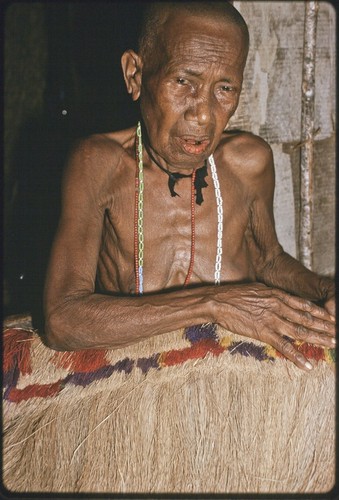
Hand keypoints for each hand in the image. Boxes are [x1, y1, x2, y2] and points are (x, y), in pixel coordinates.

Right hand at [213, 283, 335, 370]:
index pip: (304, 305)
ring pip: (301, 331)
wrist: (218, 301)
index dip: (320, 312)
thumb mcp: (256, 289)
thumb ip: (271, 295)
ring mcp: (272, 320)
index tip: (332, 318)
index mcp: (277, 295)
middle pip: (307, 318)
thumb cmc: (234, 294)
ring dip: (318, 339)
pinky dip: (297, 356)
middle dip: (325, 326)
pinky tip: (307, 365)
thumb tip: (279, 298)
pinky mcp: (264, 332)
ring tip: (333, 345)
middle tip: (338, 332)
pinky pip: (284, 346)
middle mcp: (278, 306)